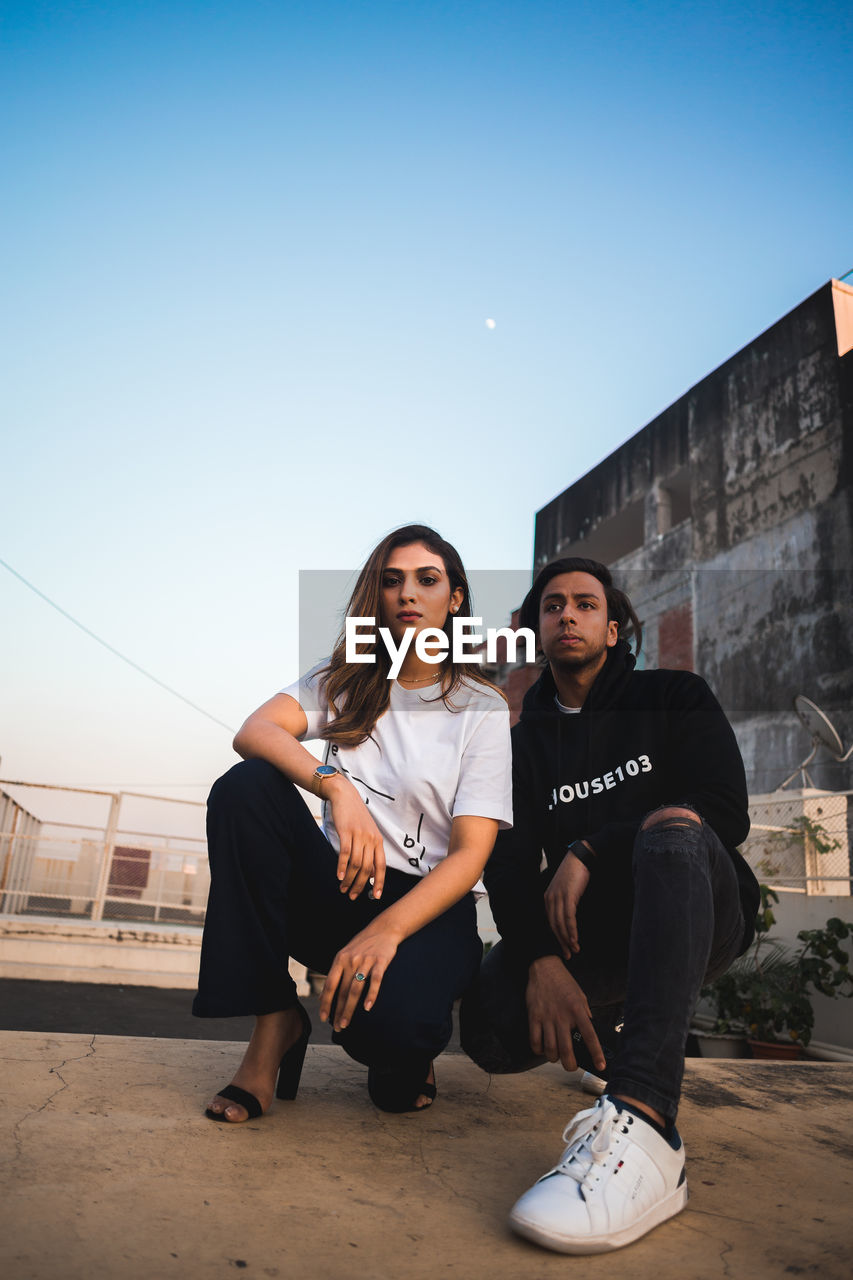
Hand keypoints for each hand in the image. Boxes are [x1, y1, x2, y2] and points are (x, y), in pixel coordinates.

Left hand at [319, 925, 400, 1031]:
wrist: (383, 928)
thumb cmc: (362, 945)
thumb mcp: (344, 956)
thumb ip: (334, 975)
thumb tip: (322, 996)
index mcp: (340, 959)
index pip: (330, 984)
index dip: (326, 1002)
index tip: (323, 1017)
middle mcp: (351, 960)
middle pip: (342, 990)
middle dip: (338, 1011)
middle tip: (337, 1027)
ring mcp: (366, 961)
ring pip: (356, 988)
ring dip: (350, 1008)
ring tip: (346, 1022)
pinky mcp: (381, 961)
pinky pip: (376, 980)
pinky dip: (371, 994)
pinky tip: (367, 1007)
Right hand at [325, 776, 386, 899]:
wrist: (345, 795)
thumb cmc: (355, 816)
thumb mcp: (368, 833)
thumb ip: (370, 850)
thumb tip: (371, 872)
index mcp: (378, 841)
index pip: (381, 866)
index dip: (379, 882)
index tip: (376, 897)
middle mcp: (371, 839)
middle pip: (368, 868)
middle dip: (360, 885)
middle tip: (352, 896)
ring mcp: (359, 835)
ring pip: (356, 864)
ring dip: (349, 879)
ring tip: (343, 889)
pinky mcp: (346, 832)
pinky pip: (345, 854)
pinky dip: (342, 867)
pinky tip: (339, 876)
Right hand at [526, 956, 605, 1072]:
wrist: (544, 967)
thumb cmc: (564, 983)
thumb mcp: (580, 996)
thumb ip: (585, 1014)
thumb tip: (590, 1031)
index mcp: (577, 1010)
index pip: (590, 1036)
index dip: (596, 1053)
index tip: (601, 1065)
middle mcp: (562, 1016)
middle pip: (567, 1050)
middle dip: (570, 1065)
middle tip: (572, 1066)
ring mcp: (547, 1017)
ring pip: (550, 1049)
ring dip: (554, 1059)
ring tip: (557, 1057)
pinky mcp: (534, 1017)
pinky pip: (534, 1041)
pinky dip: (538, 1050)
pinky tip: (542, 1049)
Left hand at [544, 847, 590, 955]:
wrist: (580, 858)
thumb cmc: (575, 874)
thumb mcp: (566, 890)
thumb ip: (564, 902)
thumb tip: (568, 917)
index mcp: (548, 898)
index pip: (550, 922)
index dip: (556, 937)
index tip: (563, 948)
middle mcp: (550, 899)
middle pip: (553, 926)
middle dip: (561, 942)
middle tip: (568, 955)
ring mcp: (558, 898)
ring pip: (560, 924)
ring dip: (567, 939)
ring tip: (574, 950)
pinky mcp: (568, 896)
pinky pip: (568, 917)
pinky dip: (571, 930)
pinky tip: (574, 939)